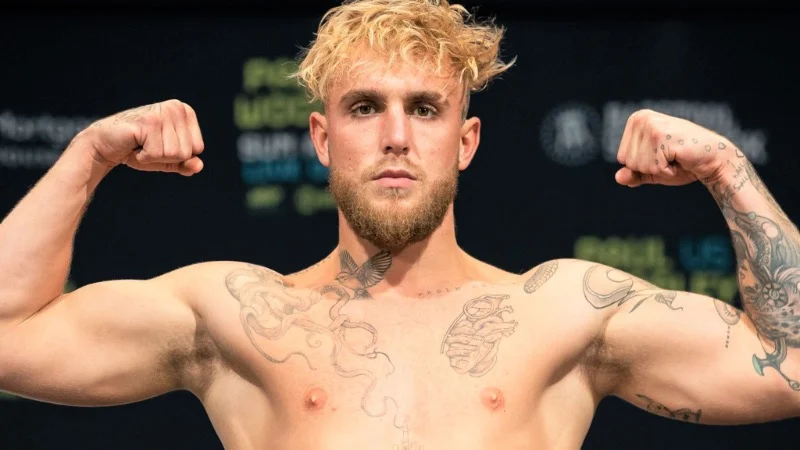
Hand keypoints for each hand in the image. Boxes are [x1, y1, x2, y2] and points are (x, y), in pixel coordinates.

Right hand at [80, 99, 204, 175]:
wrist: (104, 145)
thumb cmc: (138, 149)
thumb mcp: (167, 159)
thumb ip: (185, 163)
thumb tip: (199, 165)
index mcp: (185, 112)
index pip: (198, 148)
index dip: (177, 155)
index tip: (160, 145)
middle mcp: (176, 108)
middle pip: (186, 152)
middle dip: (165, 157)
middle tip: (148, 146)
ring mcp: (162, 113)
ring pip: (173, 154)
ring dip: (154, 157)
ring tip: (141, 145)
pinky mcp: (148, 122)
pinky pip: (156, 154)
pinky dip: (143, 157)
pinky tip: (134, 145)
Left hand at [614, 109, 738, 186]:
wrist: (715, 159)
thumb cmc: (684, 162)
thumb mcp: (653, 169)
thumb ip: (634, 173)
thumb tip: (617, 178)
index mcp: (636, 119)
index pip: (622, 157)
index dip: (643, 165)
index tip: (663, 155)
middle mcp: (641, 118)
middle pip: (628, 161)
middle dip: (650, 167)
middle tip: (671, 156)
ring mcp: (651, 126)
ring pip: (638, 166)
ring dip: (659, 169)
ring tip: (675, 156)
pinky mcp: (661, 136)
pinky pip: (653, 168)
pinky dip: (667, 171)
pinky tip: (680, 158)